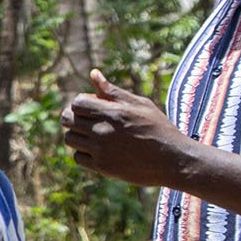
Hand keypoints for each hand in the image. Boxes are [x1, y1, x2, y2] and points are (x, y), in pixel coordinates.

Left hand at [63, 70, 191, 186]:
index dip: (81, 103)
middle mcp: (103, 130)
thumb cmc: (159, 128)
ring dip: (78, 135)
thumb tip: (93, 73)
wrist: (173, 160)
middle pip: (67, 120)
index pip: (77, 103)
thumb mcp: (140, 104)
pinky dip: (84, 153)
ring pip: (70, 138)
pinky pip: (77, 157)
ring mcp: (100, 150)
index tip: (92, 106)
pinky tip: (98, 150)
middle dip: (74, 117)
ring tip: (94, 134)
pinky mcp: (102, 166)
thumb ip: (113, 91)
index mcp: (113, 112)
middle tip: (87, 119)